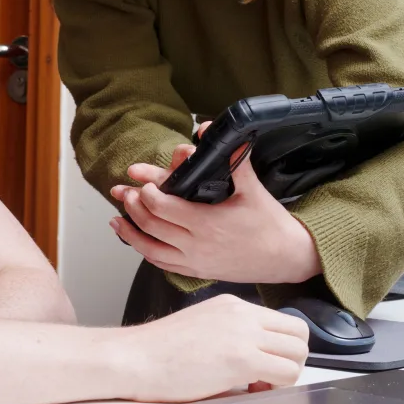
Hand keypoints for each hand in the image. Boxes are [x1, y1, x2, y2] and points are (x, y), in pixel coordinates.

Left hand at [109, 136, 320, 283]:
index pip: (165, 208)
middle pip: (152, 226)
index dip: (148, 193)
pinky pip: (164, 266)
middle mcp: (197, 246)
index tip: (141, 182)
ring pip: (152, 250)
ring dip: (131, 234)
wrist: (287, 258)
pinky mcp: (198, 272)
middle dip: (133, 208)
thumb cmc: (270, 223)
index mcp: (207, 223)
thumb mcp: (253, 189)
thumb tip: (216, 131)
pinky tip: (137, 243)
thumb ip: (234, 160)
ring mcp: (196, 262)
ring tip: (115, 221)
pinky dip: (146, 253)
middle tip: (124, 192)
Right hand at [123, 294, 309, 402]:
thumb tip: (252, 356)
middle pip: (299, 331)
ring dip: (287, 373)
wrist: (134, 357)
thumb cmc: (157, 351)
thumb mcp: (200, 326)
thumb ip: (229, 333)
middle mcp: (241, 313)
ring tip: (257, 384)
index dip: (278, 347)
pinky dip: (278, 387)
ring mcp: (243, 333)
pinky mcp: (242, 359)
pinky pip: (287, 373)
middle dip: (292, 358)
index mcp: (231, 304)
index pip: (280, 320)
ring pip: (299, 351)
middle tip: (268, 375)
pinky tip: (251, 389)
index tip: (261, 364)